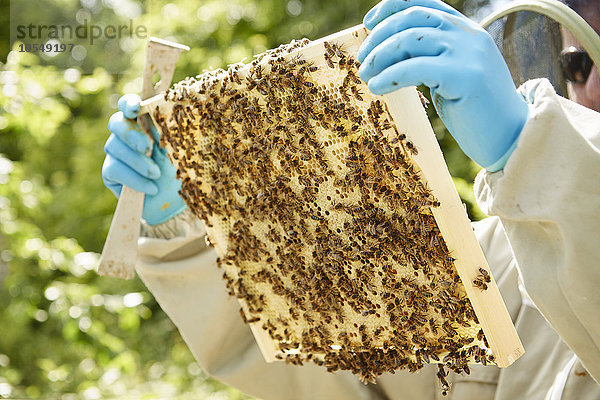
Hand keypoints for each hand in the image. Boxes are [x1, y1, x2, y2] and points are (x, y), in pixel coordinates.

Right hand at [102, 94, 186, 224]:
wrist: (175, 202)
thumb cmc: (179, 171)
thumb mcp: (179, 152)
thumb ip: (169, 134)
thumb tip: (166, 118)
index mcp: (144, 123)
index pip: (128, 106)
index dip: (129, 103)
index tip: (136, 108)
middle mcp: (127, 135)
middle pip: (116, 123)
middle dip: (131, 134)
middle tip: (148, 147)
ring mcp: (116, 153)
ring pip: (114, 147)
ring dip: (138, 161)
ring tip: (157, 174)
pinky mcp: (110, 172)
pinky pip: (114, 169)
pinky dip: (134, 179)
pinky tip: (151, 188)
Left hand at [357, 0, 529, 170]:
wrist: (511, 138)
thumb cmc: (475, 112)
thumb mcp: (451, 75)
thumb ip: (431, 58)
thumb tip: (390, 53)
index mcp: (466, 30)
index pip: (425, 3)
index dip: (392, 7)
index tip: (368, 21)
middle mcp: (468, 35)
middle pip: (412, 17)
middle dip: (379, 35)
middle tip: (362, 59)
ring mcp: (468, 52)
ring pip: (410, 38)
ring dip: (380, 56)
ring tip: (365, 75)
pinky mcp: (464, 75)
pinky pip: (415, 67)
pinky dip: (389, 76)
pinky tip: (376, 87)